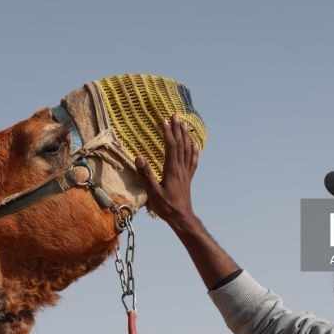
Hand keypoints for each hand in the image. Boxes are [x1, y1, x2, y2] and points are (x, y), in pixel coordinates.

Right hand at [135, 114, 198, 229]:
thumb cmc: (166, 207)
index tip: (164, 120)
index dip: (167, 132)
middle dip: (177, 129)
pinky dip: (193, 150)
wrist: (182, 218)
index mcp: (172, 170)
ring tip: (184, 124)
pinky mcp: (188, 178)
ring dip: (186, 136)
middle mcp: (181, 168)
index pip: (170, 146)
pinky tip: (195, 145)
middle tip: (175, 115)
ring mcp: (186, 173)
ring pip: (187, 150)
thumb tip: (139, 157)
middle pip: (181, 144)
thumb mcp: (153, 193)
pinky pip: (192, 161)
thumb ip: (146, 175)